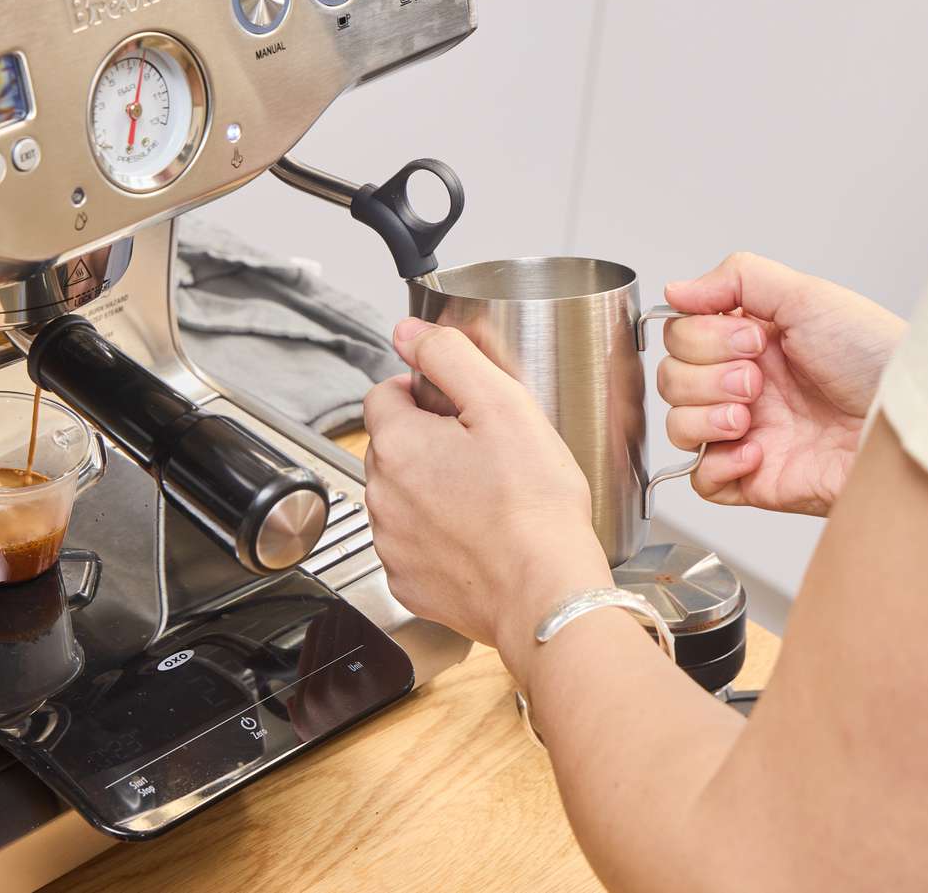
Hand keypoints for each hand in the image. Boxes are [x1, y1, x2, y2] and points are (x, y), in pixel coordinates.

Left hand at [362, 320, 610, 675]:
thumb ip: (450, 357)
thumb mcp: (503, 404)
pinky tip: (478, 537)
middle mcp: (381, 495)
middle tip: (483, 452)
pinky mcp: (408, 582)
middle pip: (391, 447)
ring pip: (400, 497)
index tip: (456, 407)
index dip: (421, 393)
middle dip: (428, 442)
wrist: (547, 594)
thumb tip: (409, 332)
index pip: (383, 394)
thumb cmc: (534, 507)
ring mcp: (391, 543)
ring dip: (429, 491)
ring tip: (485, 497)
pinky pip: (412, 546)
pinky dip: (437, 539)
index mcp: (398, 444)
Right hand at [660, 252, 905, 515]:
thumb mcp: (809, 296)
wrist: (906, 423)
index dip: (702, 339)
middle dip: (706, 377)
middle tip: (757, 380)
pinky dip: (717, 464)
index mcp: (750, 343)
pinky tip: (758, 450)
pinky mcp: (752, 479)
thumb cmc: (876, 360)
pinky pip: (698, 479)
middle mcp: (743, 386)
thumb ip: (737, 279)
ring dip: (705, 417)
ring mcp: (745, 433)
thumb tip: (674, 289)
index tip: (753, 340)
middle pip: (670, 380)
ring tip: (751, 415)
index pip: (679, 337)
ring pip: (676, 427)